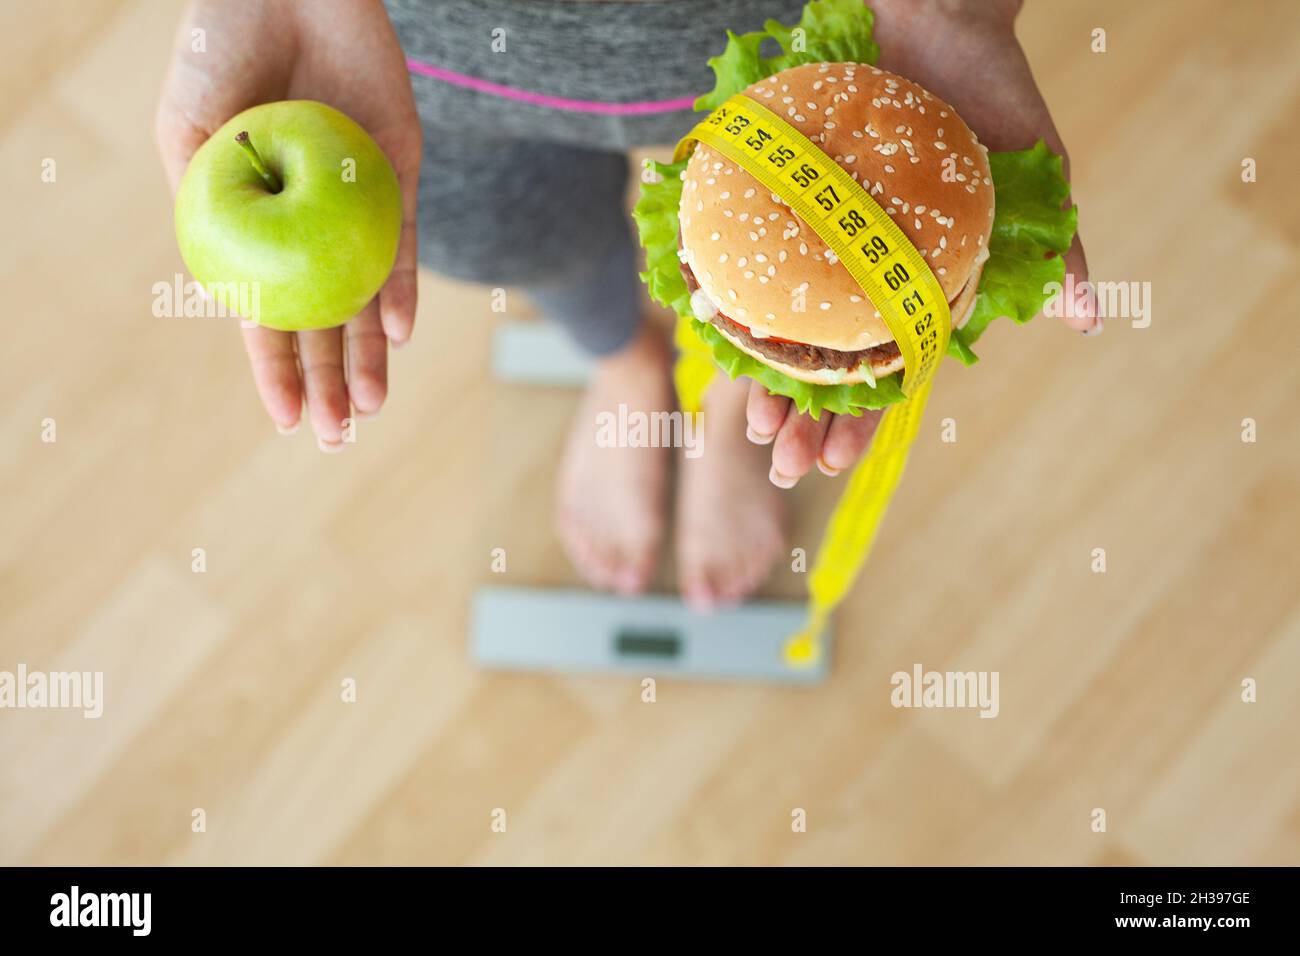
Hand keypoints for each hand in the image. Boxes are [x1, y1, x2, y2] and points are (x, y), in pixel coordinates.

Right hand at [155, 0, 420, 448]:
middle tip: (335, 438)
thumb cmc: (221, 49)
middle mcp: (308, 226)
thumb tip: (234, 295)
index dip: (275, 370)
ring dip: (371, 354)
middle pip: (323, 320)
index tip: (285, 421)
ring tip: (370, 408)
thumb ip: (208, 205)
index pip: (266, 315)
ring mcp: (356, 206)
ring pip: (367, 296)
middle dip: (328, 383)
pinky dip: (401, 286)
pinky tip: (399, 334)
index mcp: (253, 227)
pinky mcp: (399, 175)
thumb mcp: (192, 133)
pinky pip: (402, 242)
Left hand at [746, 0, 1094, 485]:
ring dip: (765, 380)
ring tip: (747, 426)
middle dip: (805, 419)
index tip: (833, 462)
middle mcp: (866, 275)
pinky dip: (734, 296)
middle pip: (829, 366)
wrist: (936, 17)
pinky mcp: (788, 204)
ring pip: (787, 327)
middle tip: (778, 461)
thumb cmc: (995, 95)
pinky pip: (752, 258)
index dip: (860, 422)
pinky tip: (712, 335)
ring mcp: (824, 243)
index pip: (886, 373)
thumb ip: (1061, 249)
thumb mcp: (1041, 174)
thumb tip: (1086, 318)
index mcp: (918, 287)